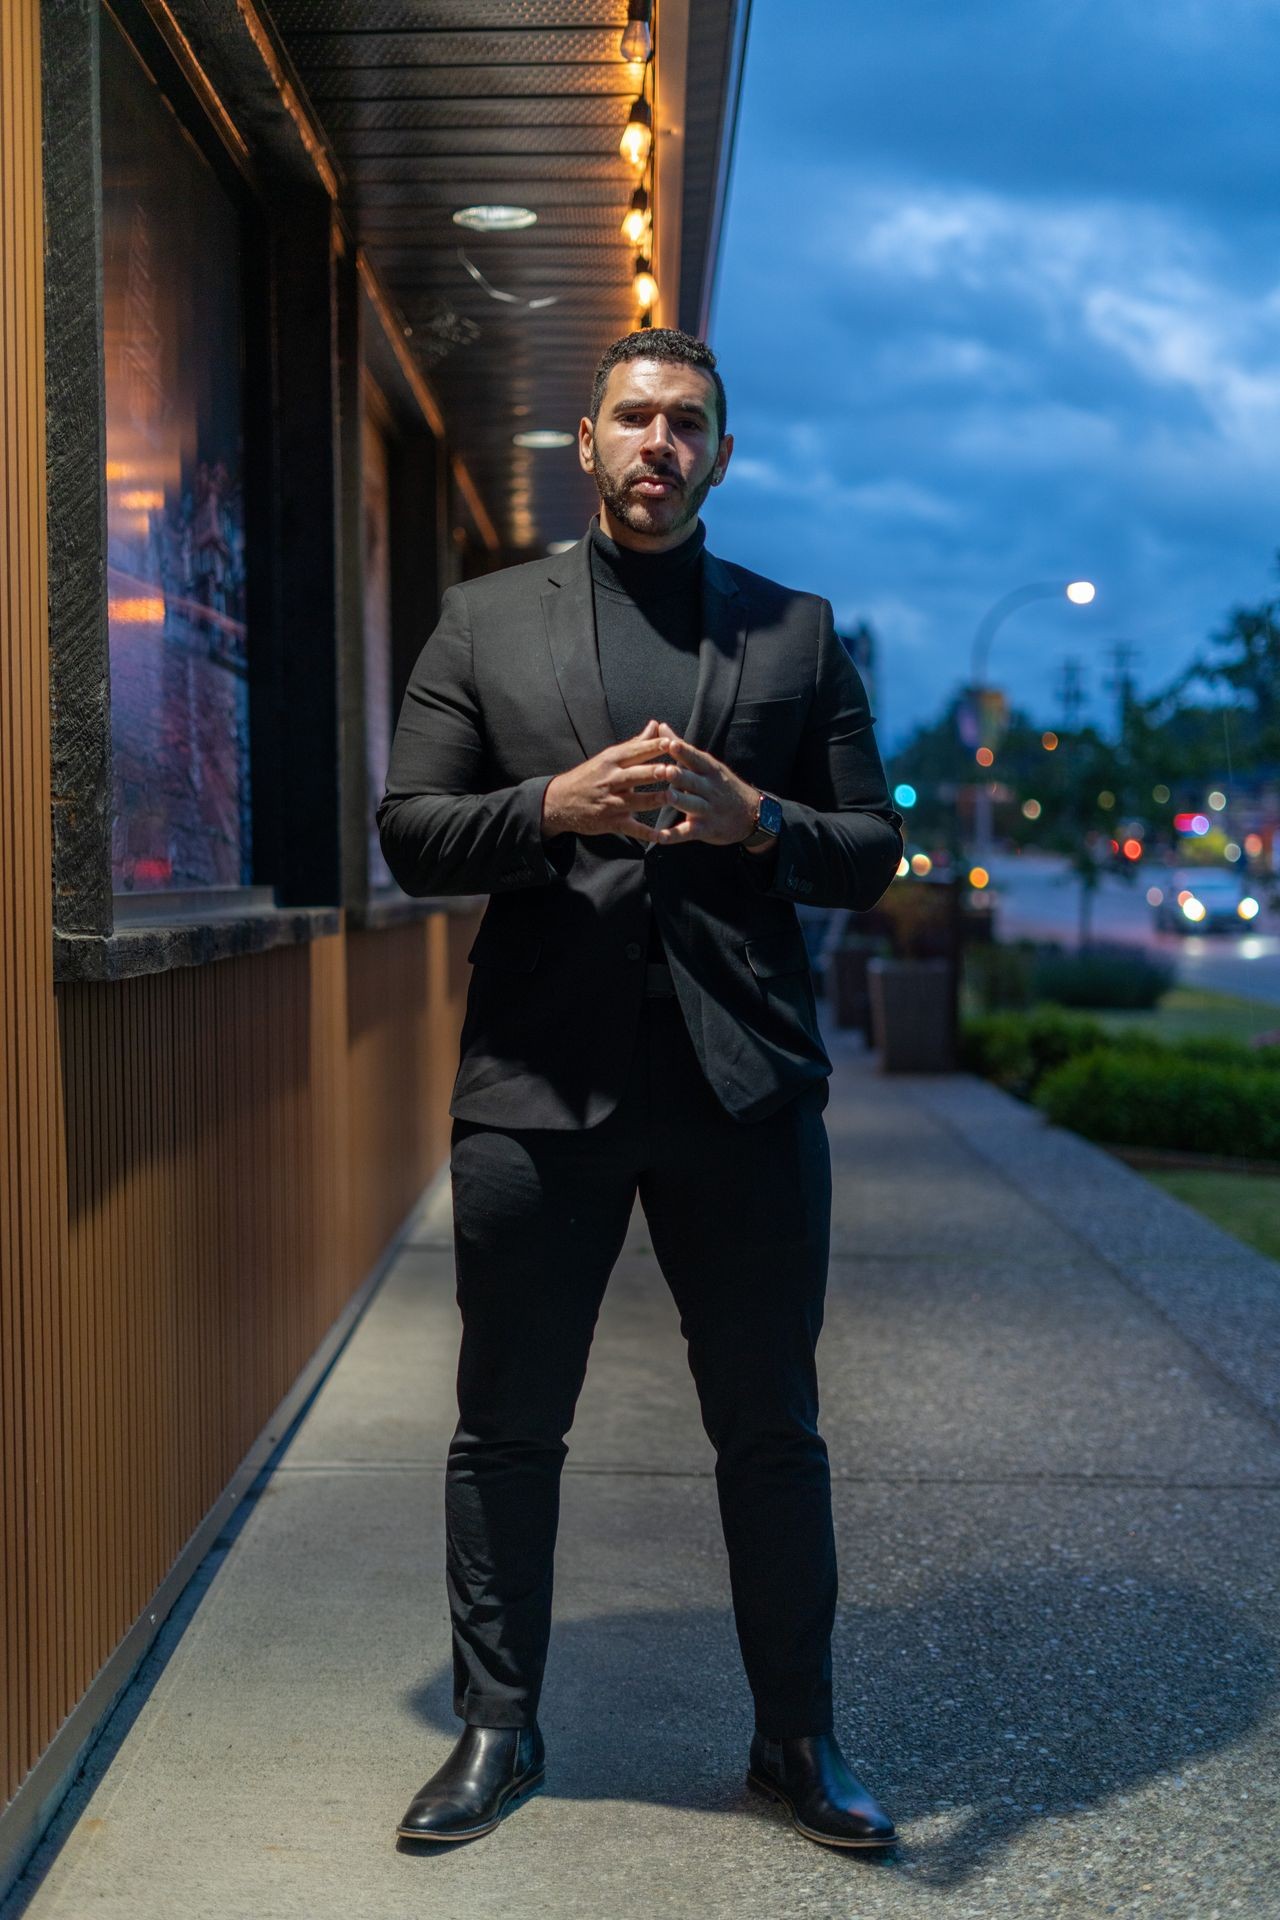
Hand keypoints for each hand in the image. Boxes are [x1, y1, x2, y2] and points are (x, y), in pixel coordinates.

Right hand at [542, 720, 678, 842]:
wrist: (559, 802)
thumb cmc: (590, 776)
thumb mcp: (608, 757)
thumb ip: (636, 744)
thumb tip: (656, 724)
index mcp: (611, 761)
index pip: (635, 752)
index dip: (653, 748)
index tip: (673, 743)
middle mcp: (611, 780)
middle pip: (635, 775)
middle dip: (653, 772)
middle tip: (672, 769)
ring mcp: (611, 803)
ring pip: (636, 801)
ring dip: (654, 800)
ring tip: (672, 797)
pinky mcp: (611, 823)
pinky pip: (632, 829)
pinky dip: (647, 834)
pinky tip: (663, 836)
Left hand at [650, 728, 758, 846]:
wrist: (752, 814)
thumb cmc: (722, 785)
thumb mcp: (707, 765)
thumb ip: (681, 748)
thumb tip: (660, 726)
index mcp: (709, 770)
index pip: (695, 758)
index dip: (683, 752)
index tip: (670, 743)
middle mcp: (710, 788)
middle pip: (693, 780)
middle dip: (679, 776)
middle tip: (664, 770)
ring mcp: (709, 809)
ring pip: (693, 804)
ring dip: (681, 801)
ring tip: (668, 797)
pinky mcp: (705, 829)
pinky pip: (688, 832)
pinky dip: (675, 836)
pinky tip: (661, 838)